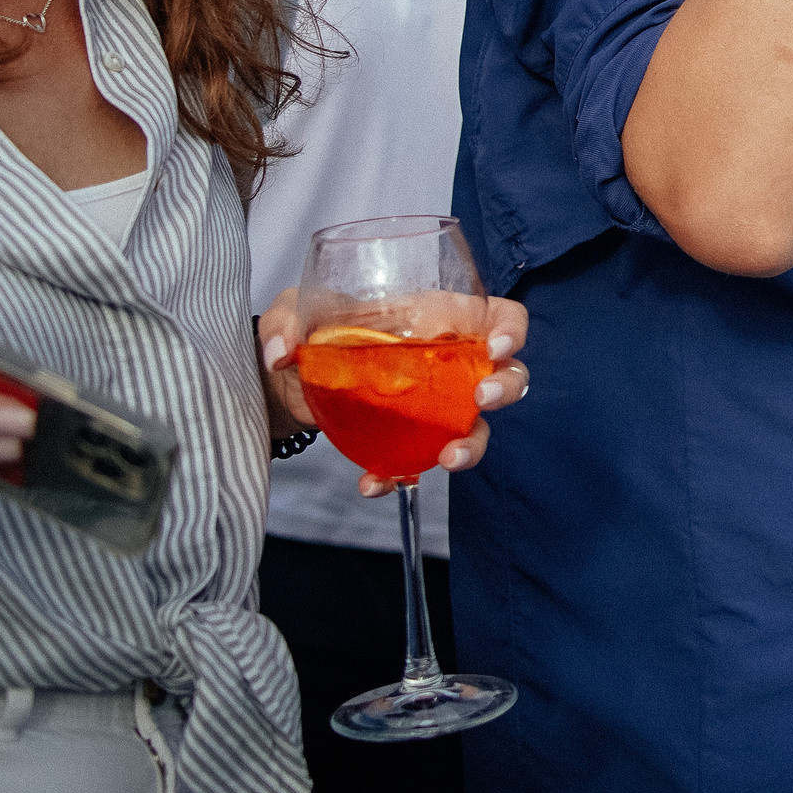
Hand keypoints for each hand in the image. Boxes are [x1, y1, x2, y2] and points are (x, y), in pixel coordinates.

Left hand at [259, 290, 533, 499]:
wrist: (288, 381)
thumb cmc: (308, 330)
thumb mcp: (291, 310)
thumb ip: (285, 321)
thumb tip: (282, 352)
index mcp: (434, 317)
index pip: (496, 314)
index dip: (510, 329)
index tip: (499, 346)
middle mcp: (445, 360)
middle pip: (505, 371)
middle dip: (506, 387)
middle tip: (482, 398)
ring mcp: (433, 403)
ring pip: (475, 424)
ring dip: (472, 443)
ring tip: (448, 459)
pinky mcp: (408, 437)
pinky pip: (419, 460)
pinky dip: (400, 475)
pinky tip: (374, 482)